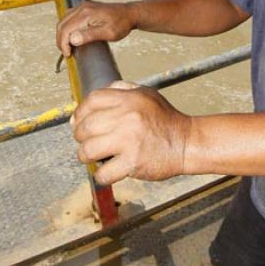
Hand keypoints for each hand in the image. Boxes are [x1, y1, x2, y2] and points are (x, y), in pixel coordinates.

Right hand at [56, 0, 136, 56]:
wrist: (130, 13)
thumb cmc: (122, 24)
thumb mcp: (109, 33)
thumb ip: (90, 35)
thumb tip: (73, 39)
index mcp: (87, 13)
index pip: (66, 29)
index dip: (63, 43)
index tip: (68, 54)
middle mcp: (82, 7)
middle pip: (62, 24)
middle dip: (61, 40)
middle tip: (66, 52)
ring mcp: (83, 6)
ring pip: (64, 20)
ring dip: (63, 34)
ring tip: (68, 47)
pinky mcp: (85, 8)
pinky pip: (69, 17)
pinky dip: (67, 27)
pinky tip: (72, 37)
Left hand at [71, 80, 190, 183]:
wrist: (187, 142)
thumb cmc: (165, 120)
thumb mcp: (146, 94)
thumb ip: (122, 90)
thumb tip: (92, 99)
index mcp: (130, 99)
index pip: (92, 100)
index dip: (80, 112)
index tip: (78, 122)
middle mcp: (128, 117)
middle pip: (85, 126)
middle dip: (80, 137)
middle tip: (87, 142)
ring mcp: (129, 140)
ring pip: (88, 150)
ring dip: (86, 157)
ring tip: (94, 157)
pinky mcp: (133, 162)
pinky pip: (103, 173)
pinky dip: (102, 175)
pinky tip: (109, 170)